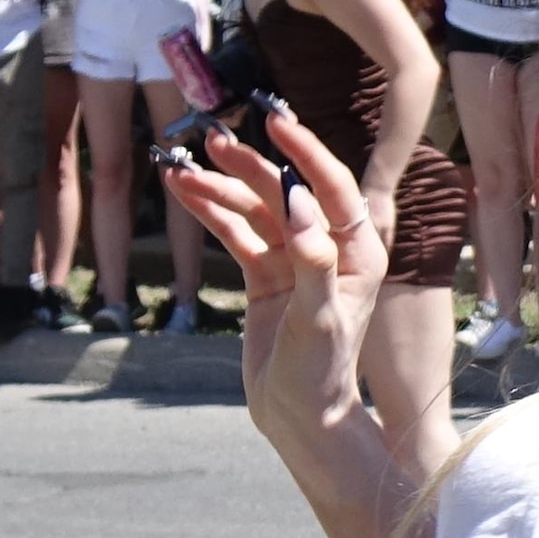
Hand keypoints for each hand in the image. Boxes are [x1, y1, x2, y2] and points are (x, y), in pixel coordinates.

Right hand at [169, 113, 381, 457]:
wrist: (299, 415)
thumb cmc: (320, 372)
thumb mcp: (319, 317)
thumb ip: (313, 260)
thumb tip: (296, 203)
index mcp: (357, 252)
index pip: (332, 188)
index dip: (304, 152)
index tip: (274, 122)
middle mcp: (328, 248)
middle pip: (286, 193)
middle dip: (250, 165)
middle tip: (212, 139)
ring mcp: (294, 260)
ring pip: (254, 211)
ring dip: (220, 189)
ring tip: (180, 170)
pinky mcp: (266, 276)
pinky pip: (237, 234)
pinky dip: (211, 213)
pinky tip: (184, 190)